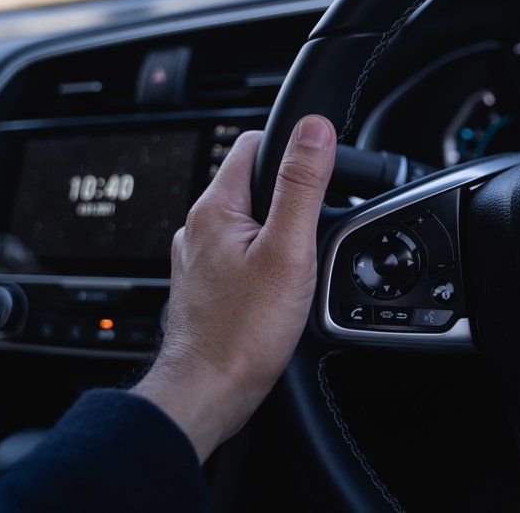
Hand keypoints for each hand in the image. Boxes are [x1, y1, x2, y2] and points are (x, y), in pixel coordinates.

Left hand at [132, 115, 336, 460]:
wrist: (208, 391)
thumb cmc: (242, 331)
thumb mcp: (288, 250)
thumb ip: (302, 185)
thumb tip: (313, 129)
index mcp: (216, 207)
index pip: (253, 143)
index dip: (291, 147)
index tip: (319, 168)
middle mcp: (200, 227)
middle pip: (252, 183)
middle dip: (290, 195)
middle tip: (317, 225)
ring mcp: (199, 256)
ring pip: (247, 220)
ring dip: (278, 229)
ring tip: (300, 259)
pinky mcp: (206, 283)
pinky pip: (240, 252)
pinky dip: (264, 258)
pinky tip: (280, 284)